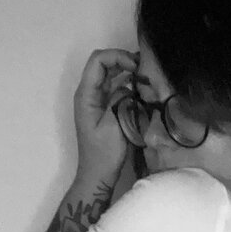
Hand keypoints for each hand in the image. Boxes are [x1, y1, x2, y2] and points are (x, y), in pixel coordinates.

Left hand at [74, 48, 138, 184]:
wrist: (97, 175)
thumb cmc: (104, 154)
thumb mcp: (114, 125)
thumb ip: (120, 100)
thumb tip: (129, 85)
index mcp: (86, 95)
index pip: (98, 60)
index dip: (117, 57)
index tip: (135, 67)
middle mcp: (88, 93)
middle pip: (103, 64)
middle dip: (123, 61)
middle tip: (143, 69)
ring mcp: (95, 100)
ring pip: (110, 74)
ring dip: (126, 72)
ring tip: (144, 77)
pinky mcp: (103, 108)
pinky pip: (114, 88)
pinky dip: (126, 84)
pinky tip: (139, 89)